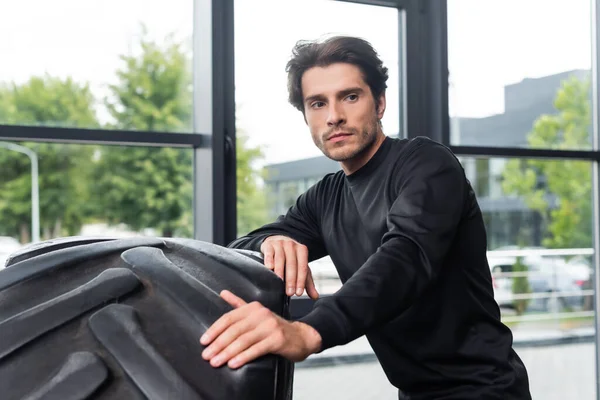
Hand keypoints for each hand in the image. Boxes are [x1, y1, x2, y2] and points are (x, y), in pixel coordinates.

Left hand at [200, 290, 321, 368]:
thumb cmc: (275, 327)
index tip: (204, 341)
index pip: (229, 318)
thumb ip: (238, 304)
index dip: (214, 330)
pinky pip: (257, 349)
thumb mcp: (257, 313)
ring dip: (227, 352)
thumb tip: (223, 293)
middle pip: (234, 330)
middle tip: (207, 356)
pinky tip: (234, 363)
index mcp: (253, 307)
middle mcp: (261, 314)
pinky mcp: (277, 339)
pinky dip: (244, 356)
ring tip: (217, 361)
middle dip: (218, 344)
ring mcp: (270, 326)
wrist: (301, 336)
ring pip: (243, 340)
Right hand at [261, 235, 318, 298]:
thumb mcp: (300, 266)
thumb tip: (315, 296)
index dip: (301, 281)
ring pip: (280, 258)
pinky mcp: (269, 244)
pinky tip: (269, 268)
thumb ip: (307, 282)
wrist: (277, 241)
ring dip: (280, 272)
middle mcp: (292, 245)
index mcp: (302, 250)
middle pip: (292, 264)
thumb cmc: (290, 257)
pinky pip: (269, 252)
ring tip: (279, 282)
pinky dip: (269, 260)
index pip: (303, 267)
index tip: (298, 293)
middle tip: (289, 292)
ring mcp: (280, 244)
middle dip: (291, 279)